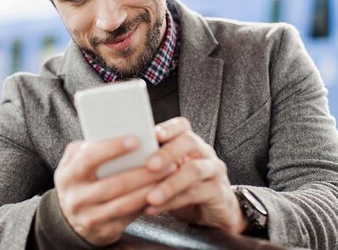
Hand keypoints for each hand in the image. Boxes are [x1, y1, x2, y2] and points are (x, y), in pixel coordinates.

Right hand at [54, 136, 176, 245]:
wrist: (69, 221)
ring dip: (150, 188)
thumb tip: (118, 132)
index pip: (89, 158)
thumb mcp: (74, 163)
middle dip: (143, 172)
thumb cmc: (79, 182)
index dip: (112, 148)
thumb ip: (89, 147)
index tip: (136, 140)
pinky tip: (161, 191)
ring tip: (169, 173)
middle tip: (165, 160)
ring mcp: (90, 217)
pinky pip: (130, 217)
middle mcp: (76, 198)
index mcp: (68, 175)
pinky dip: (147, 203)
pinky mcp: (105, 231)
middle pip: (114, 184)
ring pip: (125, 203)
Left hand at [143, 117, 247, 233]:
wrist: (213, 213)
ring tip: (150, 196)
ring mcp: (214, 171)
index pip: (182, 125)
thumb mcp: (169, 173)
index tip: (153, 135)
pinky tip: (154, 208)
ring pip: (194, 171)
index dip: (168, 128)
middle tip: (149, 165)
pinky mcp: (218, 193)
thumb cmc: (184, 188)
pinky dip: (172, 202)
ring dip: (170, 184)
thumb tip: (118, 159)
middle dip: (167, 153)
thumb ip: (152, 163)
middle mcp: (204, 152)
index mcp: (190, 143)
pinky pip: (195, 194)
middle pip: (189, 142)